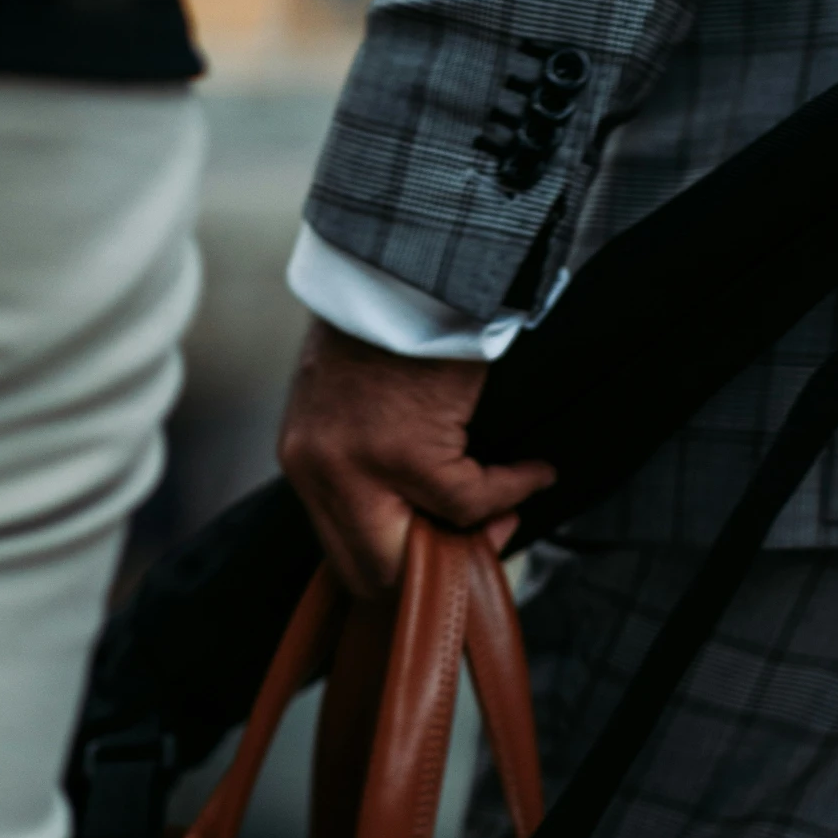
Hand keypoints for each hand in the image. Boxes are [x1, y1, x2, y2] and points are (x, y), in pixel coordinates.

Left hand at [278, 319, 554, 596]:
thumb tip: (422, 522)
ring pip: (422, 547)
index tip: (448, 548)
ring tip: (512, 504)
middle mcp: (318, 472)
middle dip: (434, 570)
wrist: (409, 266)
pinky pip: (468, 499)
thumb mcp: (354, 403)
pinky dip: (511, 488)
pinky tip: (533, 470)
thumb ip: (366, 463)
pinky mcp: (406, 453)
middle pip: (371, 571)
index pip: (342, 552)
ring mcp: (357, 467)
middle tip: (485, 540)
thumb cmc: (394, 325)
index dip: (400, 566)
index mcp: (303, 461)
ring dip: (480, 531)